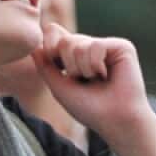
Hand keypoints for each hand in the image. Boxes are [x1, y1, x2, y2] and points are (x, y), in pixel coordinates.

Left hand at [30, 23, 154, 143]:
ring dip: (82, 69)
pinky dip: (95, 65)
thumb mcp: (60, 88)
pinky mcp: (121, 46)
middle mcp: (91, 47)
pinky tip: (106, 75)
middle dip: (68, 65)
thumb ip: (45, 66)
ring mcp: (106, 45)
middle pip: (64, 40)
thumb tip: (33, 46)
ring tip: (96, 80)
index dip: (49, 48)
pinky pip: (96, 46)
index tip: (59, 69)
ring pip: (78, 43)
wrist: (115, 120)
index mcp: (76, 56)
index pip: (55, 34)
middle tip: (84, 81)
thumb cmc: (89, 109)